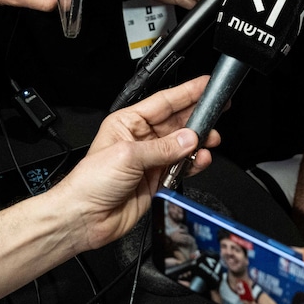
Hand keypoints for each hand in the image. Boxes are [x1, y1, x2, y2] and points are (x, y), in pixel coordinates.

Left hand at [53, 75, 218, 250]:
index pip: (163, 102)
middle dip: (198, 117)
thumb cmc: (90, 182)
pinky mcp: (157, 180)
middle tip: (218, 112)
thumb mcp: (128, 156)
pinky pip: (182, 167)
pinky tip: (201, 159)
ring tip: (211, 140)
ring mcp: (150, 160)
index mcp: (128, 123)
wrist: (84, 218)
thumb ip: (162, 148)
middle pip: (176, 122)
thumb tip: (188, 139)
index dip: (187, 92)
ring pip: (183, 145)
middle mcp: (141, 139)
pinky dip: (194, 163)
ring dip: (198, 143)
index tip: (206, 85)